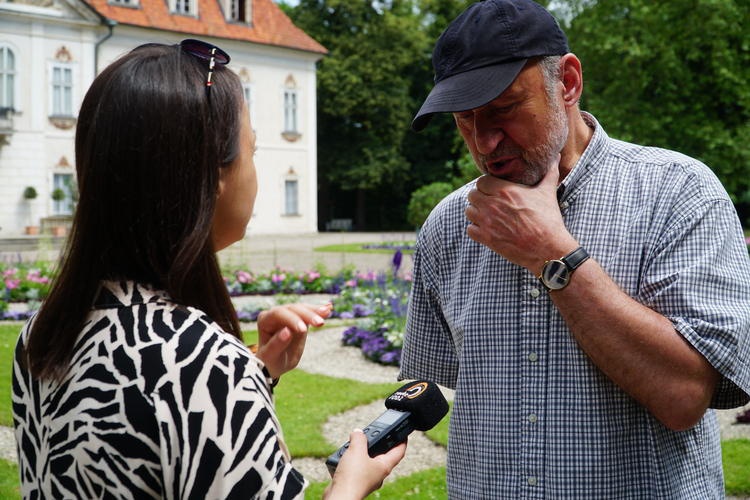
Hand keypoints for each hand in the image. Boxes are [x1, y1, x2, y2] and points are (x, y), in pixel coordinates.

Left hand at [254, 303, 331, 378]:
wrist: (275, 364)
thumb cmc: (269, 361)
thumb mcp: (270, 357)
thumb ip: (277, 344)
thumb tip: (287, 331)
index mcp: (265, 320)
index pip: (279, 313)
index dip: (292, 319)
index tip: (303, 330)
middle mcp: (275, 314)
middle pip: (293, 309)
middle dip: (307, 315)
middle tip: (320, 324)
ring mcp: (288, 314)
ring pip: (303, 309)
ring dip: (315, 311)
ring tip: (327, 311)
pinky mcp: (299, 318)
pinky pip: (310, 313)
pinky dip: (319, 311)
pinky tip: (329, 308)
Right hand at [323, 429, 406, 499]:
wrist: (340, 496)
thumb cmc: (353, 478)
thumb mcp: (356, 450)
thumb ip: (359, 438)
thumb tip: (358, 432)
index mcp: (384, 466)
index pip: (399, 452)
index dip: (403, 441)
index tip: (404, 434)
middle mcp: (378, 474)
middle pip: (383, 456)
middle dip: (380, 444)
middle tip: (377, 434)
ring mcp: (367, 479)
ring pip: (369, 462)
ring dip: (363, 452)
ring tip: (356, 444)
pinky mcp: (356, 482)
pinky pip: (357, 468)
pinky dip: (353, 461)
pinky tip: (346, 457)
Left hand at [465, 157, 576, 272]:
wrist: (547, 248)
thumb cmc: (548, 219)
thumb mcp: (548, 192)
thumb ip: (549, 172)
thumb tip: (557, 156)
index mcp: (505, 190)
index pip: (481, 181)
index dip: (486, 185)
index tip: (494, 190)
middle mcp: (493, 204)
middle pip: (472, 195)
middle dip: (480, 198)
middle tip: (491, 203)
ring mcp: (487, 222)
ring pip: (468, 211)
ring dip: (477, 213)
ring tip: (489, 216)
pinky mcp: (486, 238)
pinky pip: (470, 229)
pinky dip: (476, 229)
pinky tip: (488, 229)